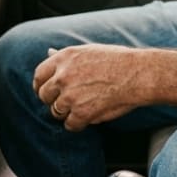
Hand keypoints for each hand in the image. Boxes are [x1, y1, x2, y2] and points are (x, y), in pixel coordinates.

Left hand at [33, 44, 149, 131]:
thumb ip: (66, 56)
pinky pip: (70, 125)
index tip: (47, 91)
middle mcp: (63, 76)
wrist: (137, 74)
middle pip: (44, 95)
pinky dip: (78, 124)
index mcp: (64, 58)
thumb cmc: (118, 60)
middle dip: (54, 100)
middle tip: (68, 101)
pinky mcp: (81, 113)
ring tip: (84, 106)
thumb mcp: (89, 51)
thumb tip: (49, 52)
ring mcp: (70, 95)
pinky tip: (89, 116)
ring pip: (56, 112)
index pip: (39, 75)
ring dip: (67, 112)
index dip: (41, 85)